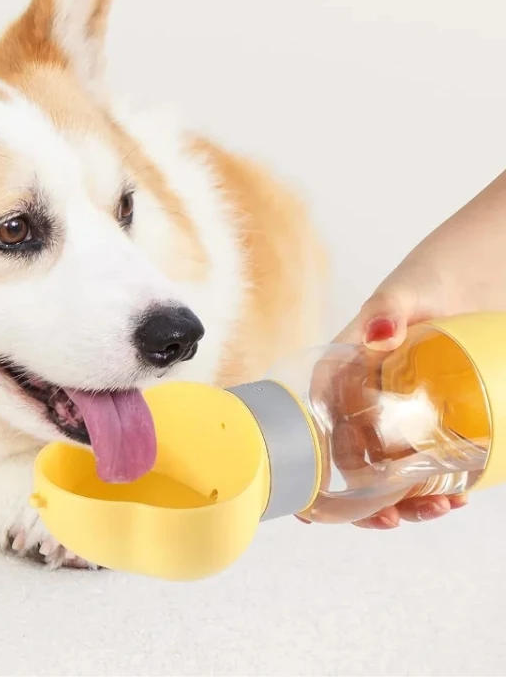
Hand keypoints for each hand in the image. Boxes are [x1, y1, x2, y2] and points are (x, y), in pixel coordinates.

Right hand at [328, 262, 469, 528]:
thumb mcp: (402, 293)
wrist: (478, 275)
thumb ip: (386, 310)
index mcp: (342, 372)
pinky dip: (436, 486)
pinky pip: (427, 461)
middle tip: (392, 518)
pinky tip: (456, 494)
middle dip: (365, 499)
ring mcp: (401, 412)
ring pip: (389, 470)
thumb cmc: (431, 278)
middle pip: (351, 459)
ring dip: (406, 501)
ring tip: (437, 506)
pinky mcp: (435, 419)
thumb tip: (380, 334)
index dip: (314, 469)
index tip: (320, 505)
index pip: (316, 424)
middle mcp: (366, 398)